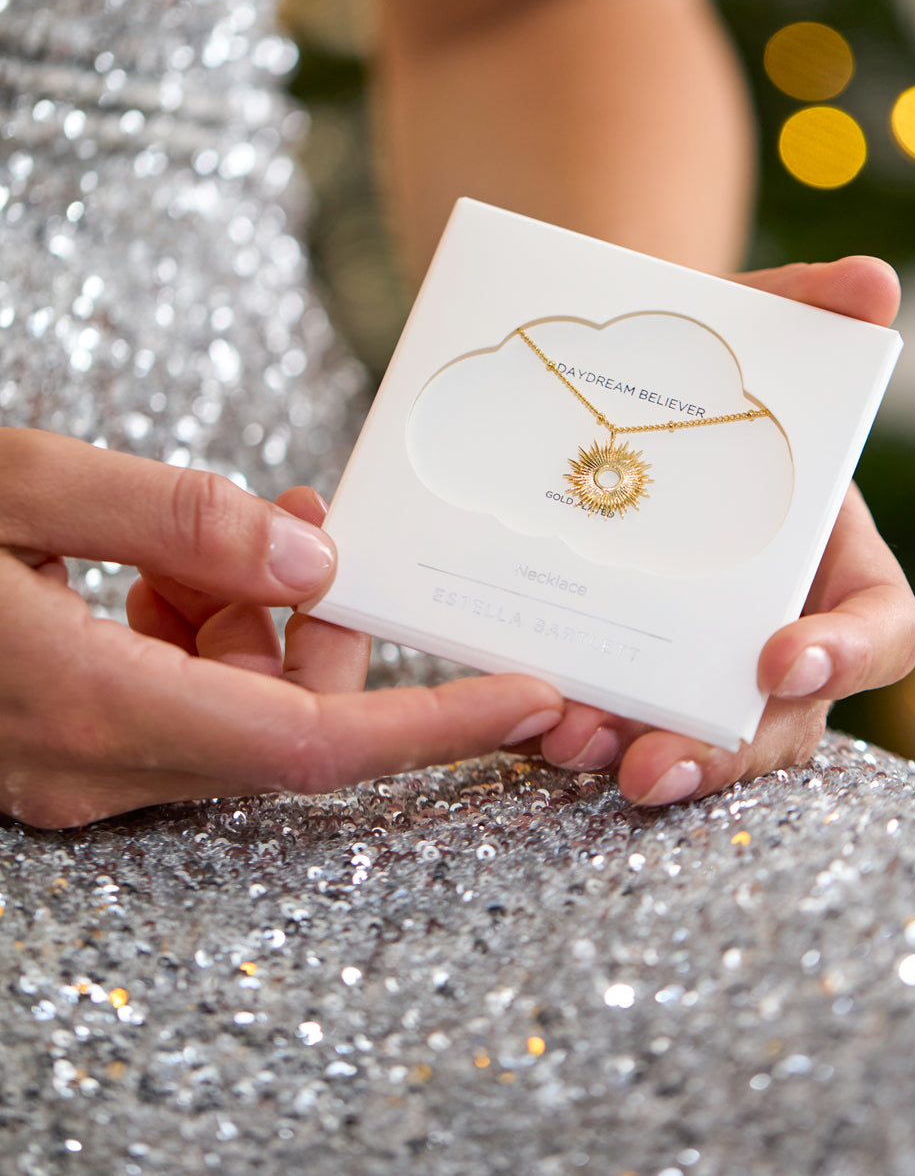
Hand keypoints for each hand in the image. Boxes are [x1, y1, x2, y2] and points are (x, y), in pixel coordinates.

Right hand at [0, 430, 562, 828]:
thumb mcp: (20, 479)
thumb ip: (168, 514)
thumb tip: (310, 561)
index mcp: (88, 705)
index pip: (309, 747)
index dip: (431, 727)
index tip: (530, 698)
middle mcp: (83, 765)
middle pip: (275, 724)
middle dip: (323, 630)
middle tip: (315, 518)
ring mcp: (62, 768)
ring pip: (224, 713)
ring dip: (254, 621)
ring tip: (234, 522)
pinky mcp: (49, 745)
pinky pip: (167, 704)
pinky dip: (195, 633)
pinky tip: (165, 563)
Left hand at [532, 257, 914, 804]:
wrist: (608, 381)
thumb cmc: (700, 361)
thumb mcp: (744, 323)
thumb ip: (809, 306)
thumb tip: (876, 282)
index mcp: (834, 560)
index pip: (882, 630)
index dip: (847, 656)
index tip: (781, 660)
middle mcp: (776, 627)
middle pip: (781, 723)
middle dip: (722, 754)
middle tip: (652, 765)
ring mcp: (700, 659)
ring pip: (697, 740)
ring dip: (638, 753)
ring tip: (571, 743)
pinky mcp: (625, 665)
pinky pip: (618, 720)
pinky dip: (582, 728)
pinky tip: (528, 720)